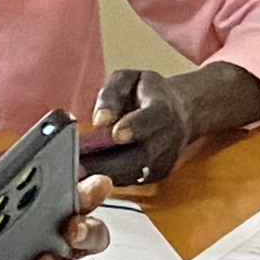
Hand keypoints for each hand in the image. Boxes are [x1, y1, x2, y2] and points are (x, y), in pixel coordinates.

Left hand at [89, 66, 259, 188]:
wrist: (178, 111)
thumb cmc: (146, 92)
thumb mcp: (127, 79)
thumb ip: (111, 94)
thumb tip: (101, 120)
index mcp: (163, 107)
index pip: (154, 117)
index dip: (136, 126)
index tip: (116, 134)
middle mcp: (171, 135)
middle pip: (144, 154)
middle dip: (111, 161)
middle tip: (81, 163)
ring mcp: (167, 157)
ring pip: (136, 172)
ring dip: (107, 173)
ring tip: (81, 170)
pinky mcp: (159, 173)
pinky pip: (134, 180)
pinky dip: (112, 178)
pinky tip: (93, 173)